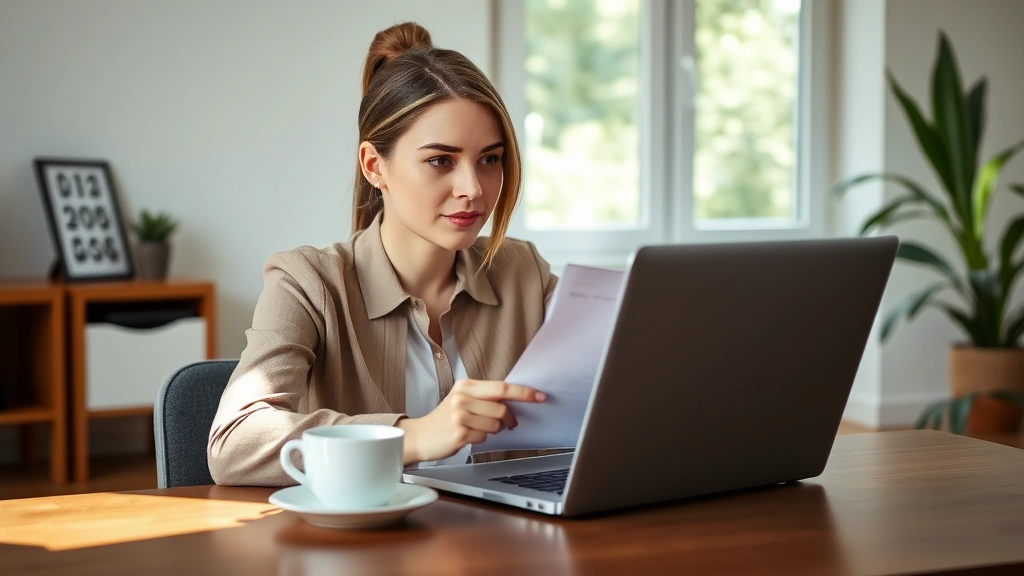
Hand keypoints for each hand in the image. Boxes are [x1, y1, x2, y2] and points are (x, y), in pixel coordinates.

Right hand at [396, 379, 545, 464]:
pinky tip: (468, 436)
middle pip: (501, 408)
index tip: (540, 396)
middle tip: (510, 423)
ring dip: (493, 430)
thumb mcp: (462, 400)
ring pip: (495, 425)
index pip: (501, 387)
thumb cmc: (445, 419)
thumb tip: (515, 400)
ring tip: (478, 429)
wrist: (420, 436)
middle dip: (510, 418)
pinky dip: (481, 439)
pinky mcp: (459, 434)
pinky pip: (484, 437)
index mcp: (466, 386)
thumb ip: (485, 397)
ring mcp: (459, 416)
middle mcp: (462, 398)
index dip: (523, 392)